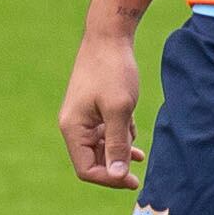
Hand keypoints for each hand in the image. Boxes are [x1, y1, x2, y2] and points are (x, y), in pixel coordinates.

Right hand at [59, 29, 144, 188]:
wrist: (109, 36)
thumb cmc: (112, 71)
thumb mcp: (119, 109)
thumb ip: (117, 143)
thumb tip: (116, 176)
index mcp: (73, 128)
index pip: (86, 169)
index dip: (109, 178)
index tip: (132, 179)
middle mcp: (74, 126)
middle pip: (92, 161)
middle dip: (116, 165)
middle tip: (140, 170)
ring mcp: (83, 117)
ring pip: (101, 147)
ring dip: (120, 151)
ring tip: (140, 153)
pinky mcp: (94, 109)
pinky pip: (105, 133)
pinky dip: (120, 136)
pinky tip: (133, 130)